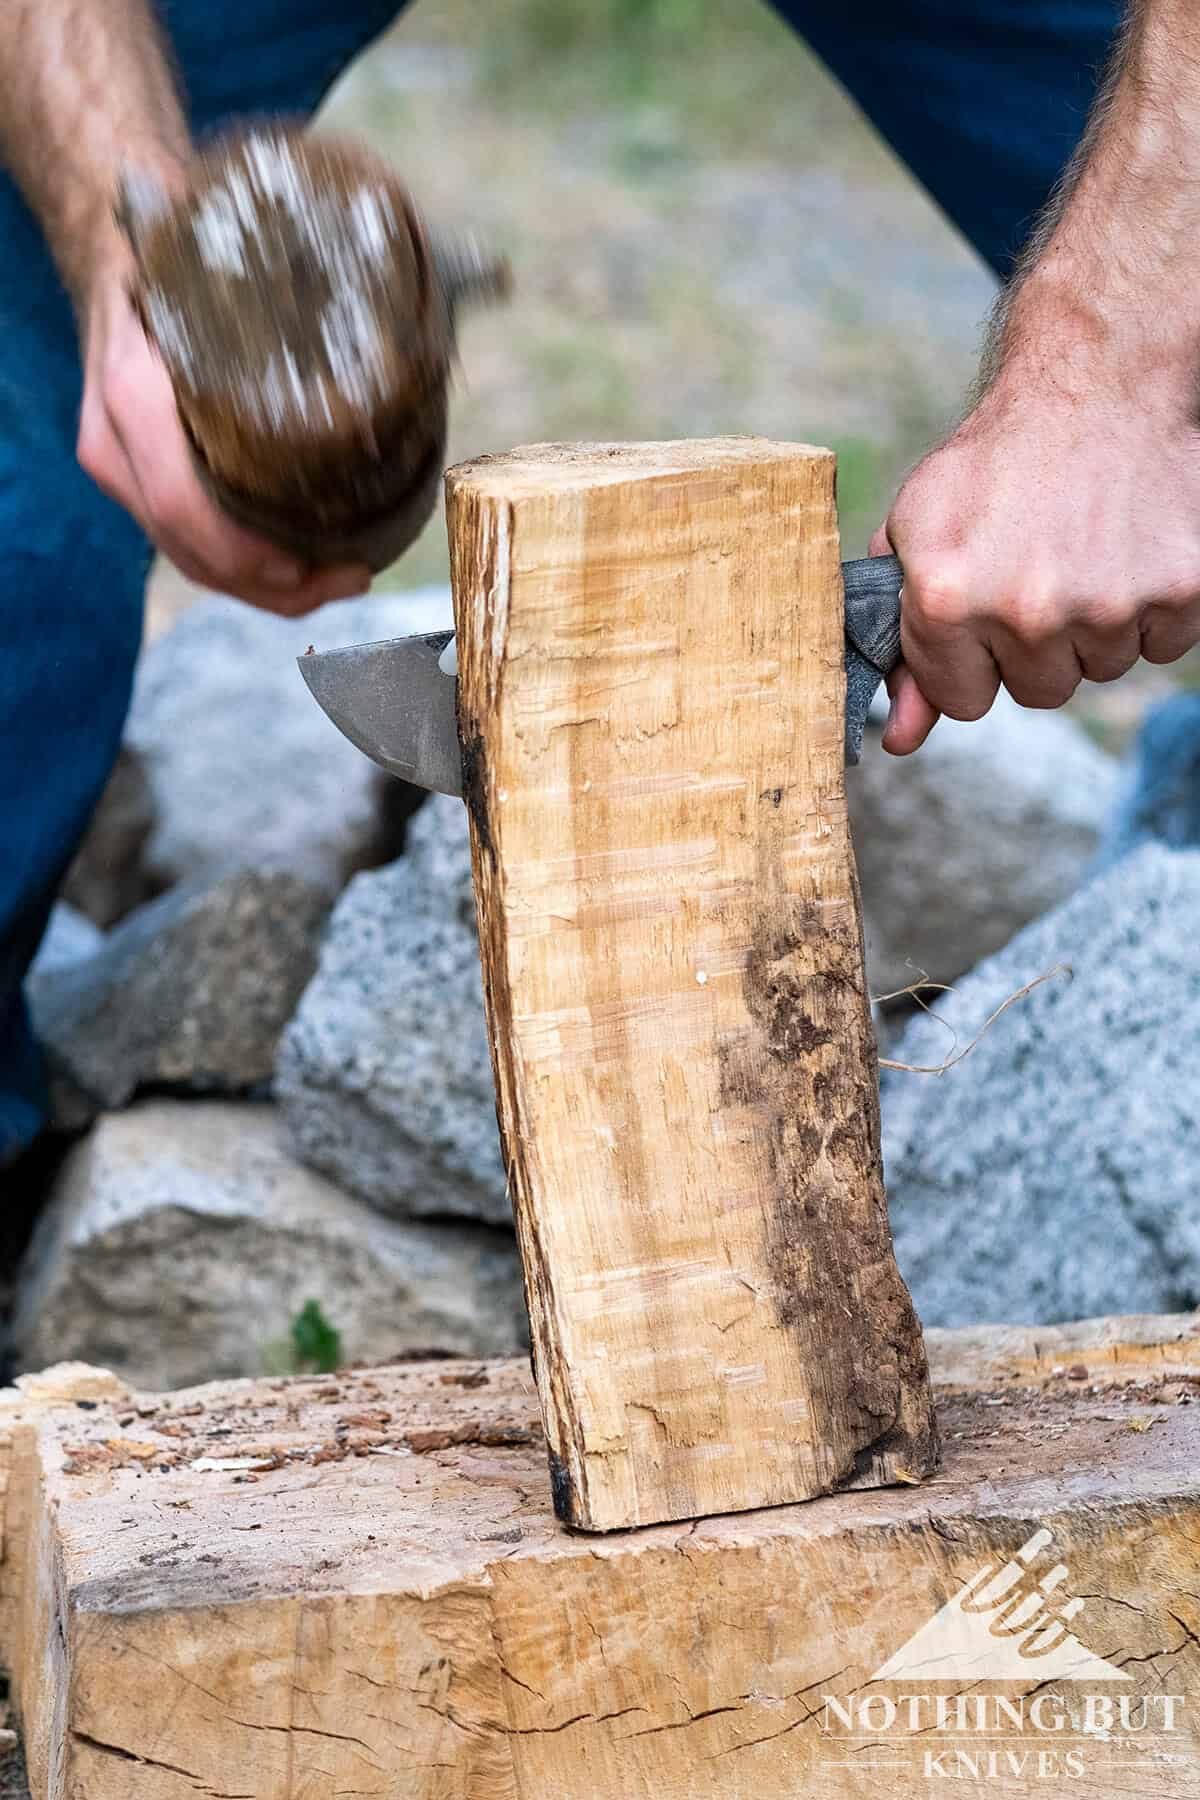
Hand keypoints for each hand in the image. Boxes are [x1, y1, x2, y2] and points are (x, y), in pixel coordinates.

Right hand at [77, 257, 371, 614]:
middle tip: (354, 578)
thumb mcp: (216, 265)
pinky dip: (248, 570)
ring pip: (191, 560)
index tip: (319, 566)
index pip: (182, 505)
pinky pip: (190, 545)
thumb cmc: (179, 253)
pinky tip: (304, 568)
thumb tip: (394, 322)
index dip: (249, 555)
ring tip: (343, 580)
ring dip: (268, 589)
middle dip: (276, 586)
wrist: (114, 249)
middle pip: (192, 551)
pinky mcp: (136, 482)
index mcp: (132, 392)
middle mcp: (115, 441)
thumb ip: (282, 298)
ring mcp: (120, 468)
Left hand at [871, 349, 1199, 755]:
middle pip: (1039, 691)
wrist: (1097, 383)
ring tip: (1081, 551)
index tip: (984, 615)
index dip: (973, 659)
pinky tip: (1125, 550)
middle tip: (1039, 569)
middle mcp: (1028, 610)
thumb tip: (899, 740)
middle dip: (1035, 644)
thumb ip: (907, 648)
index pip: (964, 701)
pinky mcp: (1179, 590)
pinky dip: (1148, 608)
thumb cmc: (997, 464)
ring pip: (1101, 668)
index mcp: (950, 600)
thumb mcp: (921, 540)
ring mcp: (1109, 603)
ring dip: (1093, 625)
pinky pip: (1161, 644)